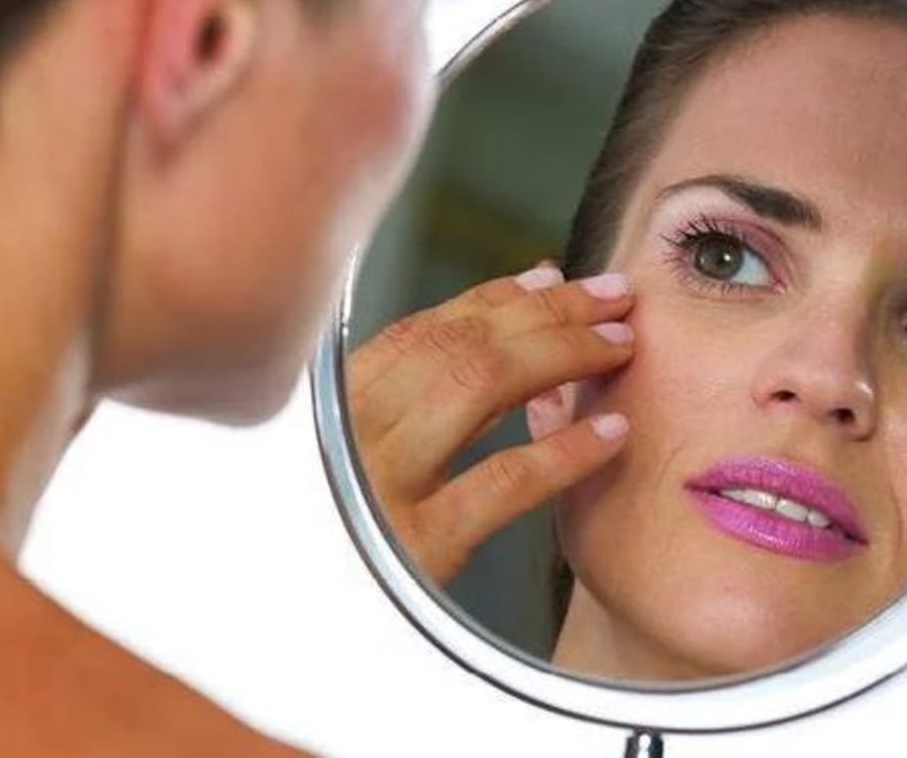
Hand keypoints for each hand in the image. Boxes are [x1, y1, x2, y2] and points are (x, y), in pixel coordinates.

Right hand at [346, 263, 634, 584]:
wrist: (287, 627)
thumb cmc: (338, 532)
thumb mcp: (358, 455)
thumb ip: (422, 396)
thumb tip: (504, 322)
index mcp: (336, 405)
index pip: (424, 329)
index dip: (496, 297)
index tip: (553, 279)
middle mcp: (353, 430)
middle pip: (463, 343)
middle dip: (547, 310)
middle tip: (612, 295)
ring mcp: (381, 483)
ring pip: (479, 385)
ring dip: (561, 353)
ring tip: (619, 344)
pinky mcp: (417, 545)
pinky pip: (502, 483)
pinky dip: (563, 450)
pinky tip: (610, 432)